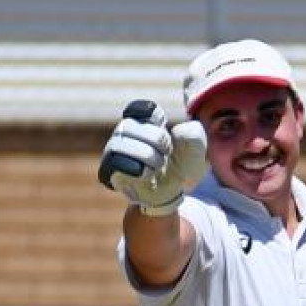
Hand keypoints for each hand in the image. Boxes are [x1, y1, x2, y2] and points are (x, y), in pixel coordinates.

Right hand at [98, 100, 208, 215]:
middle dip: (157, 139)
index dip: (156, 119)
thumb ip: (193, 135)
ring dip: (147, 156)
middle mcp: (124, 133)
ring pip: (122, 143)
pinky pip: (116, 163)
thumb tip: (176, 132)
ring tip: (157, 166)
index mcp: (143, 122)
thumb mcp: (195, 151)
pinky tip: (148, 176)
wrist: (170, 196)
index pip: (141, 109)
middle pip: (131, 124)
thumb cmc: (179, 169)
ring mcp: (114, 151)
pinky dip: (138, 169)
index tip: (167, 132)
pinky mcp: (110, 170)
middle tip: (167, 153)